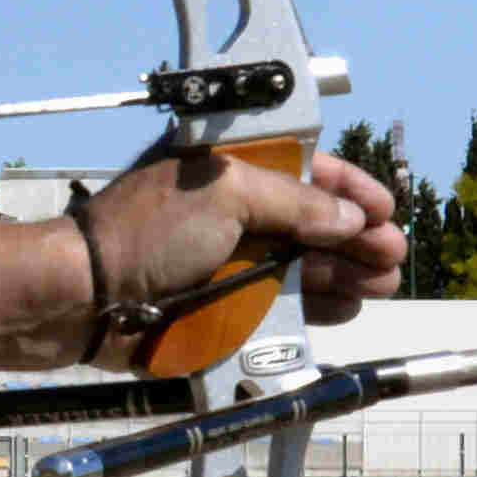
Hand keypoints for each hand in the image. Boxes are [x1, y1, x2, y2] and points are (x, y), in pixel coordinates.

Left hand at [78, 140, 409, 341]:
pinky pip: (283, 306)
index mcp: (229, 168)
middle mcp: (233, 213)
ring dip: (348, 273)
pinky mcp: (224, 307)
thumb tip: (350, 217)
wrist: (84, 297)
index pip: (303, 169)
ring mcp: (229, 262)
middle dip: (358, 236)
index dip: (347, 188)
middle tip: (392, 253)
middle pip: (312, 222)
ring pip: (304, 267)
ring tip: (383, 281)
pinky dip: (318, 307)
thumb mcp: (227, 195)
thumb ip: (294, 203)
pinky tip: (349, 305)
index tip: (384, 206)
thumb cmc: (143, 232)